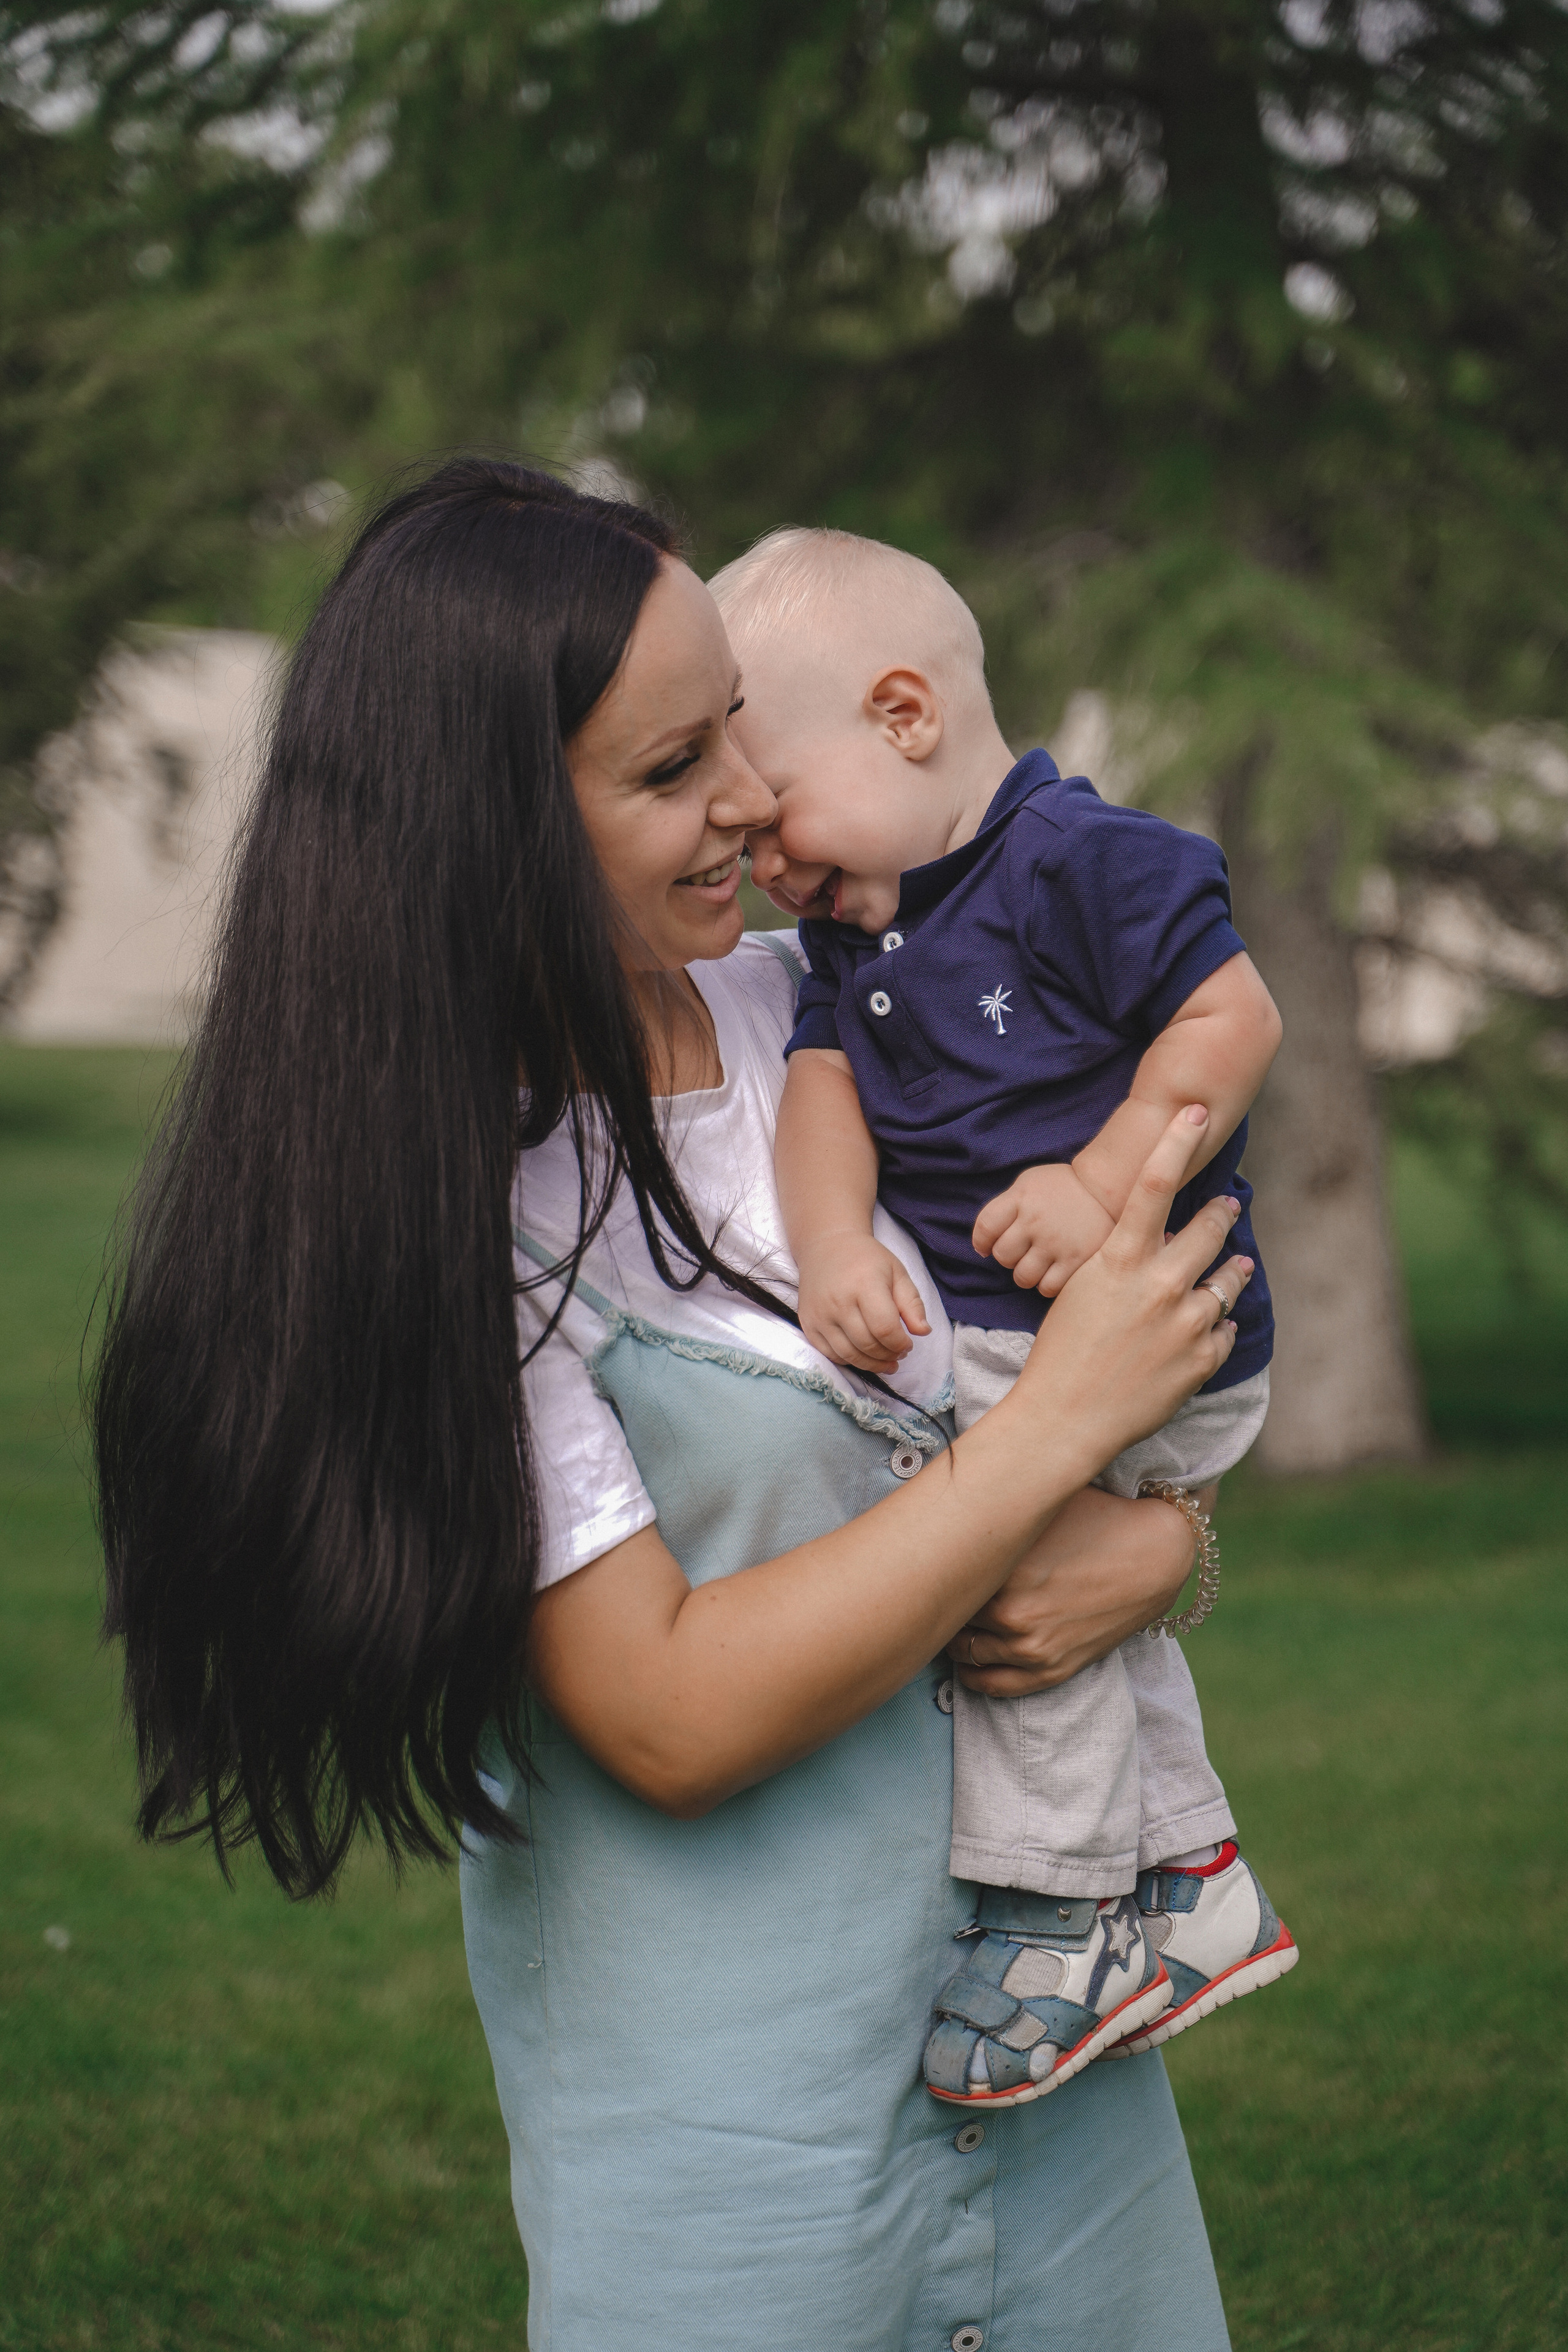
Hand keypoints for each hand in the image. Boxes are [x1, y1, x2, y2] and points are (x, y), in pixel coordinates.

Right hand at [797, 1234, 931, 1372]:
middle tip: (899, 1353)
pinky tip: (863, 1355)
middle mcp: (838, 1301)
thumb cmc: (867, 1260)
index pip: (885, 1328)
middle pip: (868, 1344)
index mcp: (864, 1284)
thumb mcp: (897, 1273)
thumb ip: (912, 1303)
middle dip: (889, 1355)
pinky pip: (830, 1354)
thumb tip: (923, 1332)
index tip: (909, 1344)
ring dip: (872, 1364)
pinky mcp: (807, 1323)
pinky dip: (849, 1361)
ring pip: (849, 1354)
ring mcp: (819, 1314)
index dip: (901, 1344)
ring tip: (886, 1361)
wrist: (826, 1246)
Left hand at [947, 1483, 1219, 1696]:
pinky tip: (963, 1663)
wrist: (1154, 1557)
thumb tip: (944, 1500)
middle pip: (949, 1617)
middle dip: (939, 1604)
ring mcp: (1031, 1648)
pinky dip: (973, 1676)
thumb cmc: (1096, 1518)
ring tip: (945, 1623)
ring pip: (966, 1653)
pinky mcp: (1052, 1669)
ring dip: (952, 1639)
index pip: (941, 1579)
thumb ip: (993, 1510)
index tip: (918, 1563)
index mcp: (1002, 1570)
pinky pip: (994, 1685)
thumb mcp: (1040, 1506)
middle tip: (928, 1591)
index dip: (928, 1571)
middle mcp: (1011, 1614)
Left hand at [972, 1162, 1115, 1295]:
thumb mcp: (1030, 1182)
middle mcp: (1036, 1220)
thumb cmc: (1063, 1187)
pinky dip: (1046, 1284)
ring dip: (1026, 1274)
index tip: (986, 1248)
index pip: (985, 1227)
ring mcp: (1056, 1242)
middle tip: (1022, 1251)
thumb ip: (1006, 1207)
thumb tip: (985, 1242)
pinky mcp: (1076, 1260)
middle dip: (1008, 1257)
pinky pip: (1047, 1287)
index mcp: (1022, 1198)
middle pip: (1003, 1255)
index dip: (981, 1242)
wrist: (1107, 1188)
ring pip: (1022, 1277)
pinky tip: (1053, 1272)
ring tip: (1037, 1263)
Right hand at [1004, 1106, 1253, 1480]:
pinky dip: (1217, 1327)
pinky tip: (1208, 1329)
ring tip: (1238, 1265)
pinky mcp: (1201, 1360)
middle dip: (1221, 1213)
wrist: (1064, 1419)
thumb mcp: (1082, 1293)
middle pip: (1208, 1229)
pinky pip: (1224, 1331)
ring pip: (1227, 1281)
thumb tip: (1152, 1250)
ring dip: (1233, 1270)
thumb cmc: (1061, 1354)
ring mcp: (1186, 1323)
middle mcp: (1159, 1284)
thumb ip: (1120, 1266)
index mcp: (1120, 1261)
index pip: (1153, 1185)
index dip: (1176, 1142)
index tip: (1195, 1112)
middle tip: (1227, 1205)